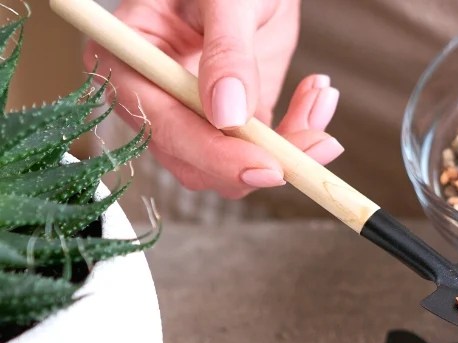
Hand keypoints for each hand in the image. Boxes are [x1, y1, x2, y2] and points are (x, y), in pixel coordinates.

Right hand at [88, 0, 342, 198]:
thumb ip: (227, 53)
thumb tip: (227, 116)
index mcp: (128, 59)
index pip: (161, 126)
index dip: (212, 154)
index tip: (266, 167)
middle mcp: (155, 95)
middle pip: (195, 163)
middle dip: (259, 162)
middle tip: (318, 145)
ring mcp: (195, 111)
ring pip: (234, 167)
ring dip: (290, 149)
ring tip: (322, 96)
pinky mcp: (234, 118)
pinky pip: (264, 149)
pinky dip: (301, 133)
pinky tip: (320, 93)